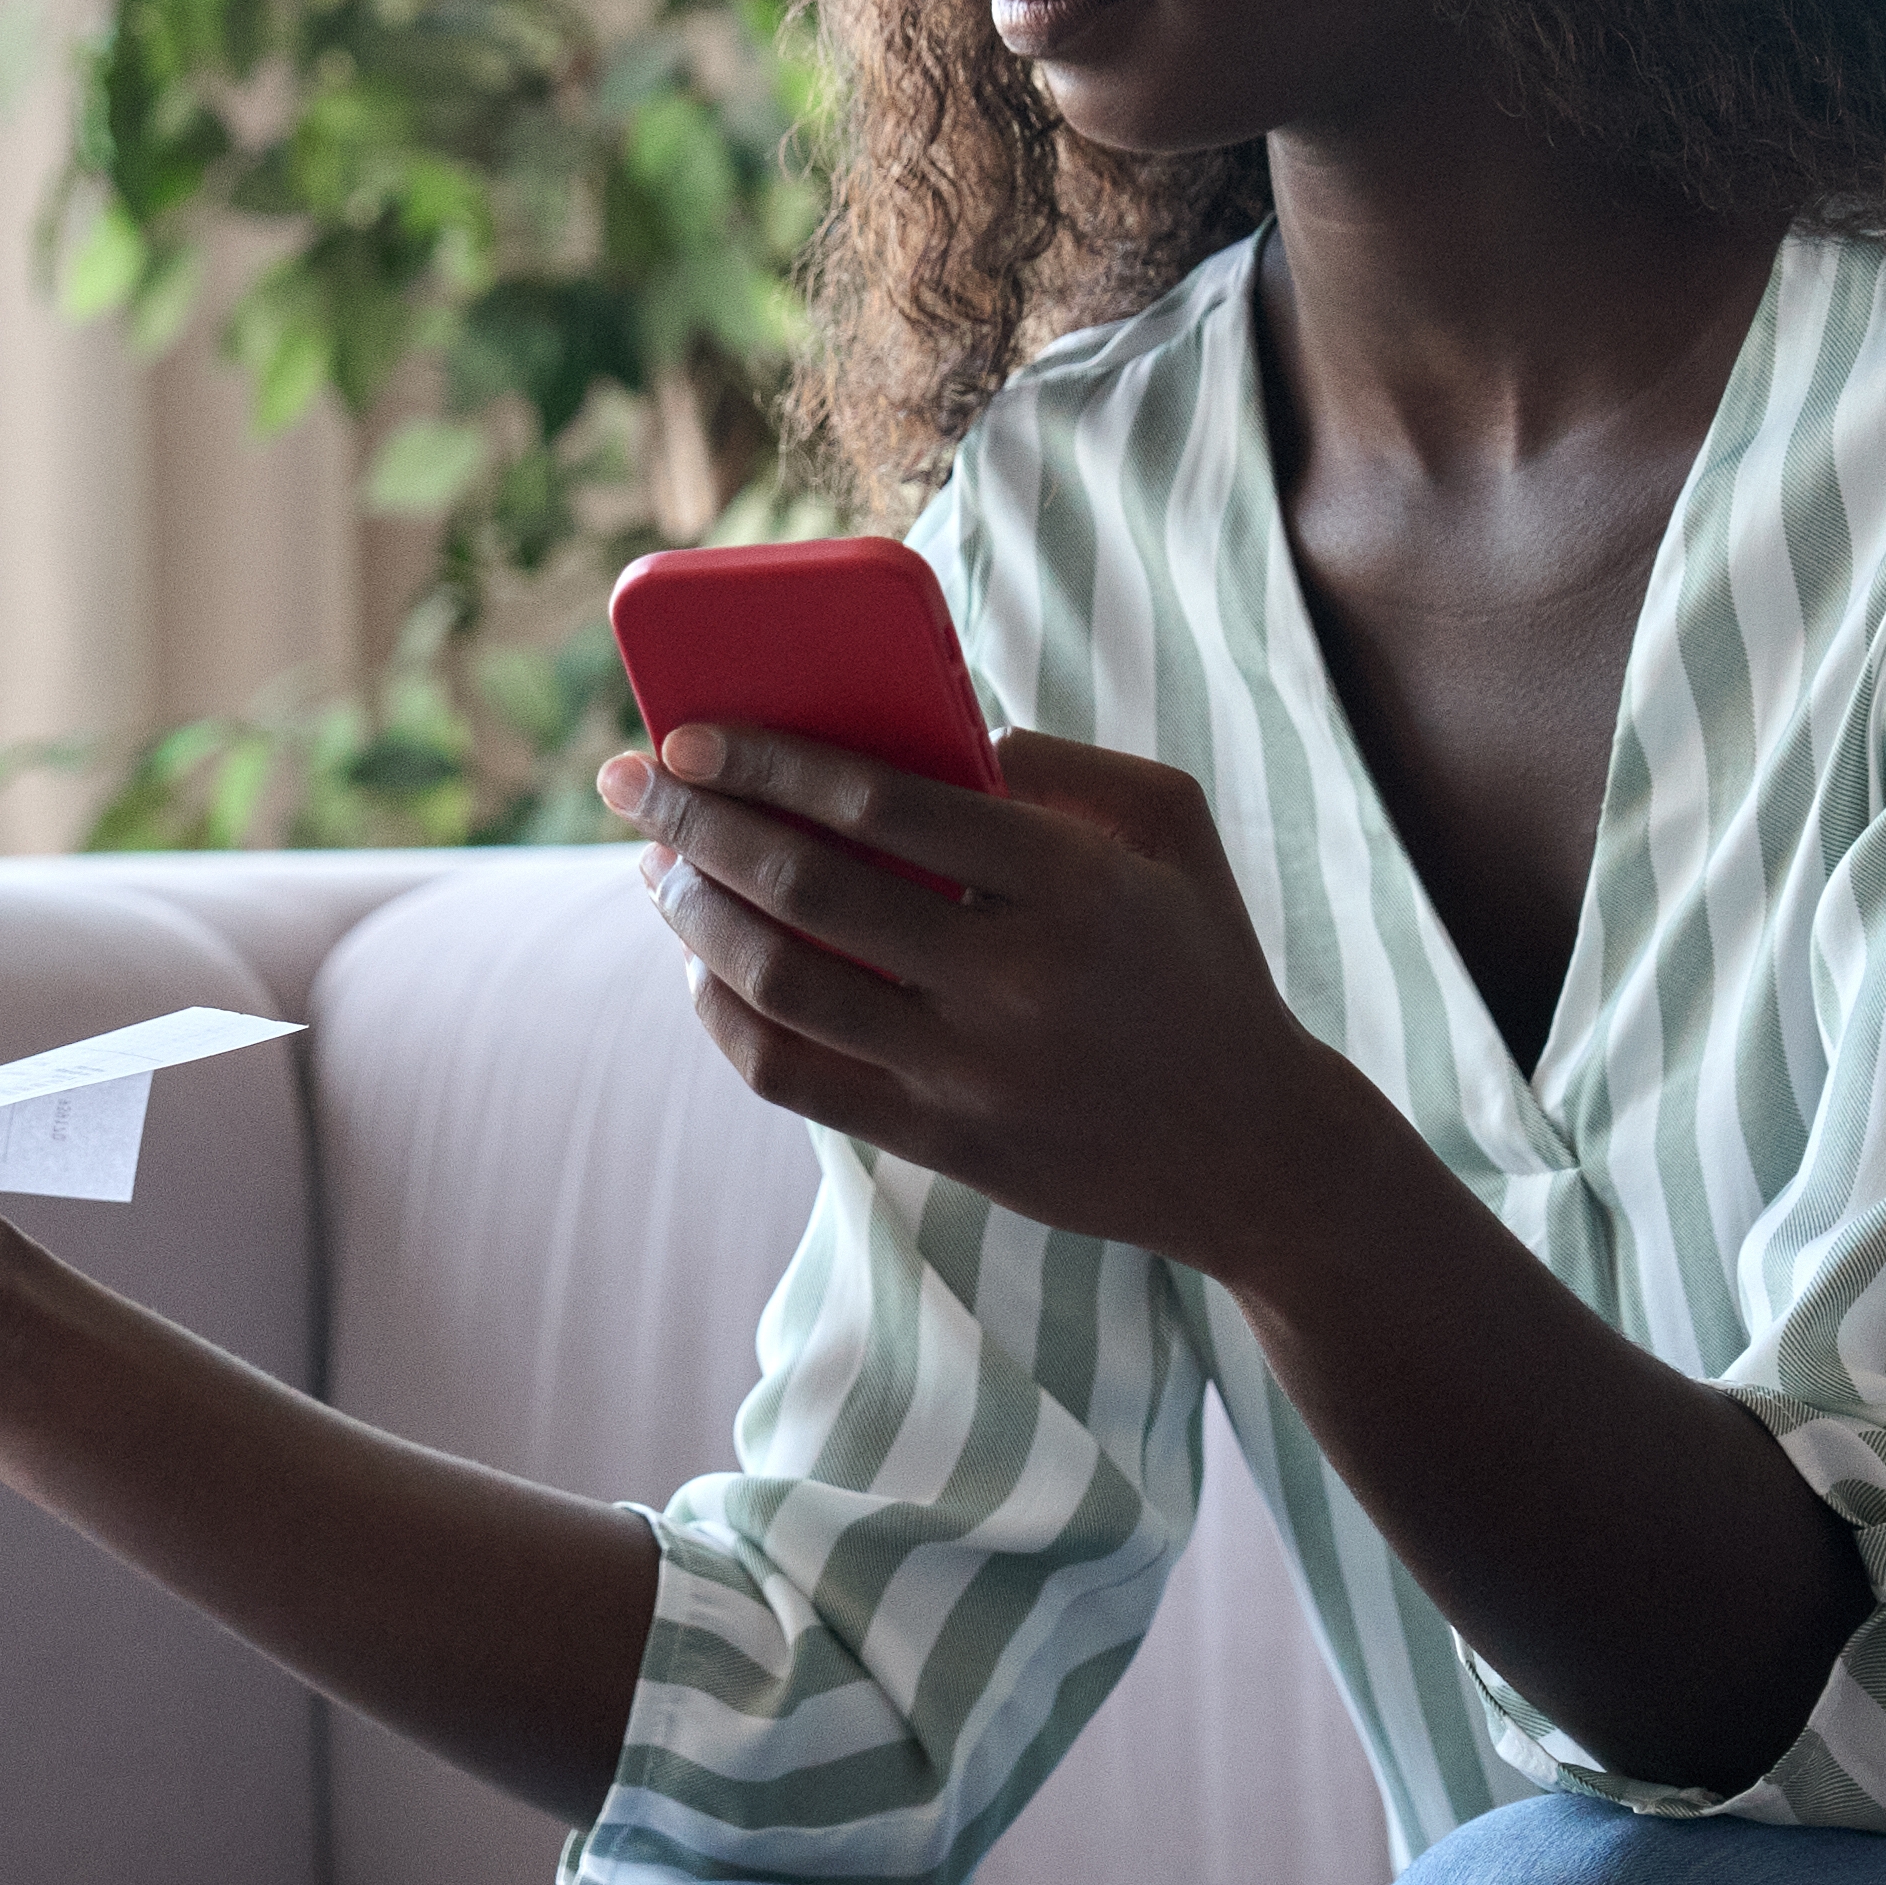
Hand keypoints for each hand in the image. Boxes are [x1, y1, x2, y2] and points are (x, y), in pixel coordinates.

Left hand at [601, 721, 1397, 1280]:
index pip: (881, 801)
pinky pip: (792, 1078)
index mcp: (1071, 882)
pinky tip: (701, 970)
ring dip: (695, 918)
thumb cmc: (1200, 958)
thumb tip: (929, 732)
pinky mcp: (942, 1144)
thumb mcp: (1170, 827)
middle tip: (631, 785)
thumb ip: (1059, 761)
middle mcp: (1013, 981)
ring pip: (782, 986)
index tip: (688, 734)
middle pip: (808, 890)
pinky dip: (724, 1018)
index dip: (766, 761)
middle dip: (696, 826)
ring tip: (657, 870)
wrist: (1254, 1152)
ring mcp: (970, 1073)